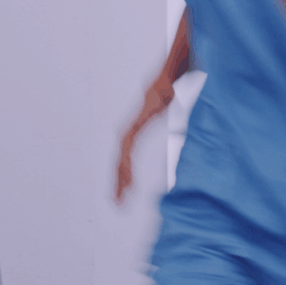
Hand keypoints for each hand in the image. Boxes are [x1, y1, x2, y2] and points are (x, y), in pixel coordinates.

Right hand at [114, 78, 174, 204]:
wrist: (164, 81)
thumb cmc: (167, 87)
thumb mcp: (168, 93)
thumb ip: (167, 93)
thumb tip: (168, 92)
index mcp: (136, 124)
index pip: (126, 150)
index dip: (125, 169)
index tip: (129, 187)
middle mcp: (129, 130)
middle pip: (119, 160)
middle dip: (118, 182)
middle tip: (119, 203)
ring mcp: (130, 133)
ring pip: (120, 161)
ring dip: (119, 180)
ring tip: (119, 201)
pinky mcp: (135, 135)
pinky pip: (127, 157)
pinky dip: (126, 172)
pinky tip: (128, 186)